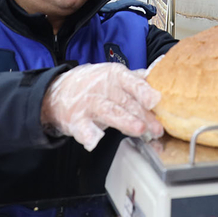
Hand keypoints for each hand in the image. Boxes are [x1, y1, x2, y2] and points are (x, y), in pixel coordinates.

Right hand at [41, 63, 163, 150]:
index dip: (144, 91)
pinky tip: (94, 140)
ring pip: (109, 112)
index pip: (132, 82)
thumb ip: (136, 80)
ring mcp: (88, 104)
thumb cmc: (94, 85)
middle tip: (157, 129)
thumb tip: (159, 79)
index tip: (156, 100)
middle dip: (143, 116)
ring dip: (124, 121)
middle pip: (126, 102)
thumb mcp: (114, 76)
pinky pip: (82, 128)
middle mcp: (102, 88)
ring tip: (139, 130)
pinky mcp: (76, 120)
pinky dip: (88, 134)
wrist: (58, 92)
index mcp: (115, 76)